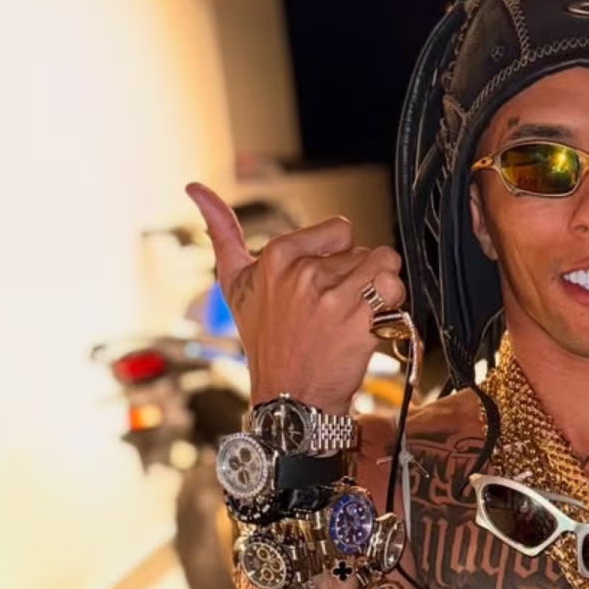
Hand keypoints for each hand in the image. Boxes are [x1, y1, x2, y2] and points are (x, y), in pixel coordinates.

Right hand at [185, 183, 405, 414]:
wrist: (290, 400)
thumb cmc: (268, 342)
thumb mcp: (235, 286)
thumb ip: (221, 233)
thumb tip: (195, 188)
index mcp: (277, 257)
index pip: (340, 230)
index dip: (336, 258)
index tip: (319, 286)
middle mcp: (302, 273)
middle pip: (362, 251)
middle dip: (354, 277)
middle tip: (332, 312)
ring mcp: (330, 295)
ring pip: (384, 264)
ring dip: (378, 290)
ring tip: (353, 316)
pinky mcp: (358, 317)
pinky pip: (394, 286)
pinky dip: (393, 305)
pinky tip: (371, 324)